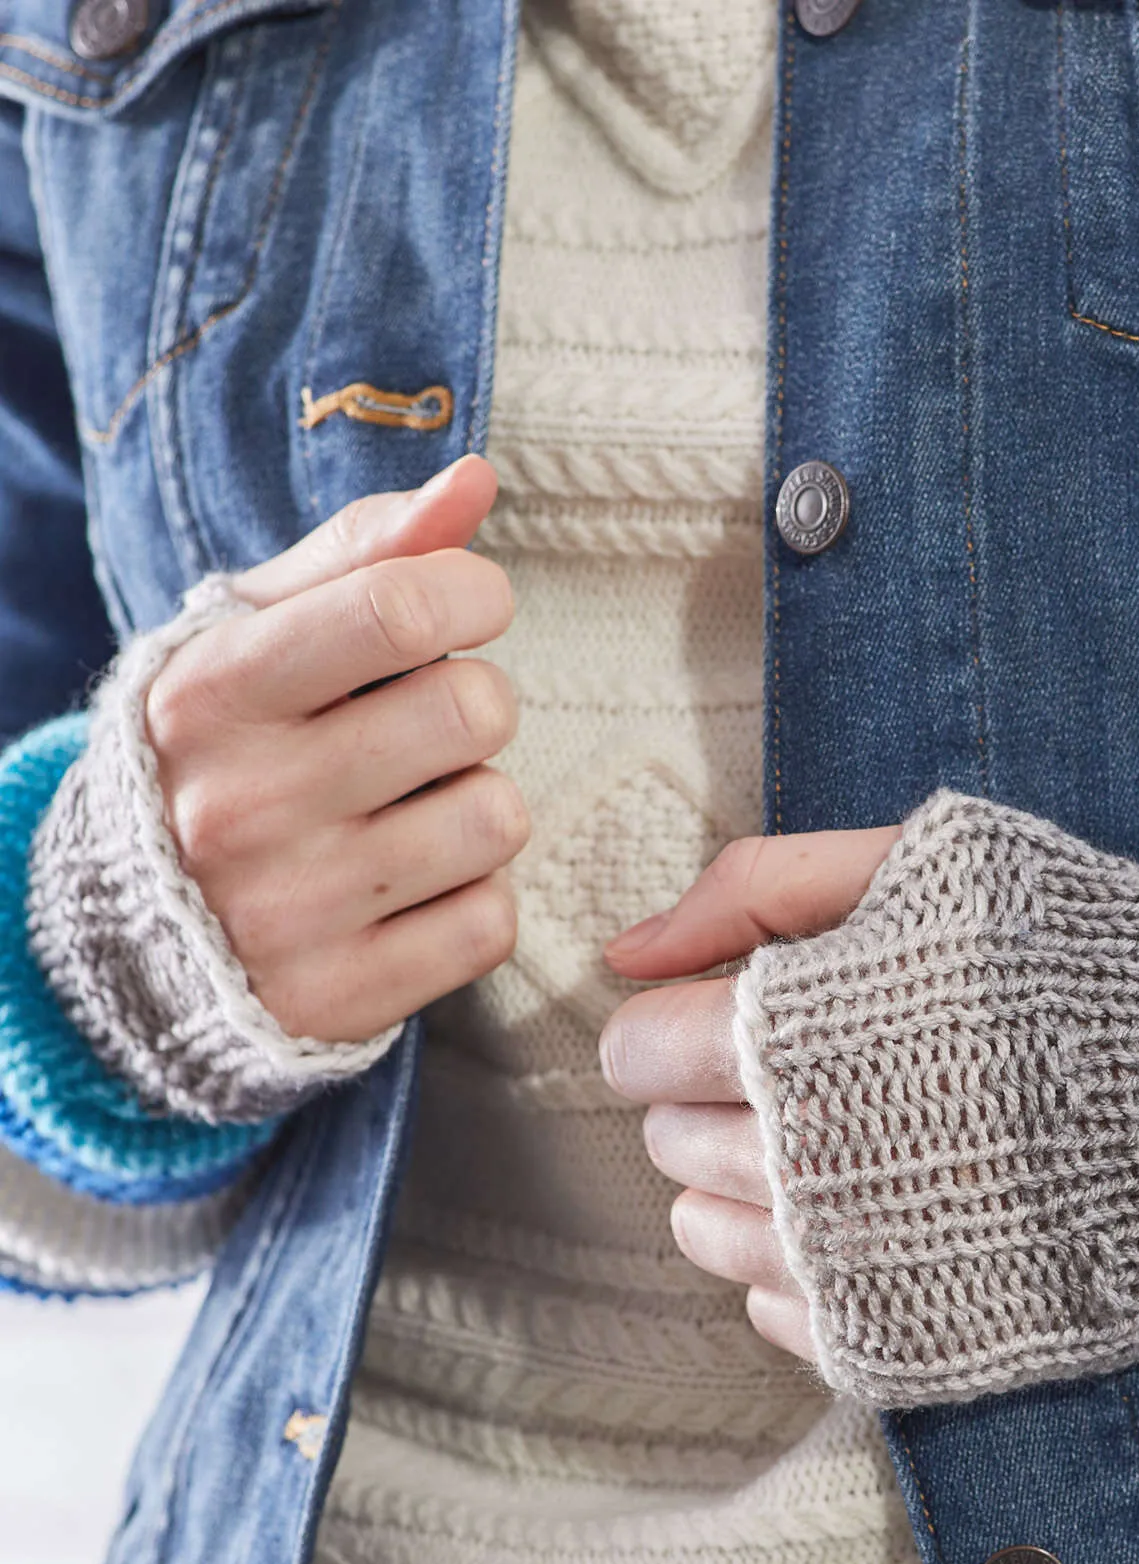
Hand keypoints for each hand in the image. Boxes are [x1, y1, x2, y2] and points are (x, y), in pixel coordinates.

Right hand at [143, 456, 525, 1042]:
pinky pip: (492, 922)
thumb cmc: (221, 756)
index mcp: (212, 693)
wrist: (130, 939)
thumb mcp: (253, 640)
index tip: (465, 607)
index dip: (470, 593)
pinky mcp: (341, 998)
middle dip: (475, 707)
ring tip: (411, 813)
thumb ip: (365, 555)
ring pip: (499, 817)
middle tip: (425, 730)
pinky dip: (472, 902)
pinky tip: (409, 894)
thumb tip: (477, 482)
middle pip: (475, 710)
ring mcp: (292, 911)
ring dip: (479, 807)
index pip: (399, 608)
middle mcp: (243, 803)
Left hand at [597, 825, 900, 1362]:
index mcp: (798, 1036)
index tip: (743, 1013)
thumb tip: (626, 951)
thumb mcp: (927, 861)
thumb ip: (758, 885)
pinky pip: (777, 1317)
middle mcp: (808, 1165)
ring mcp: (854, 1267)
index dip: (682, 1023)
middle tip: (816, 1071)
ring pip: (704, 1236)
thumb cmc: (1071, 955)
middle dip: (717, 1098)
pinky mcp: (900, 1343)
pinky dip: (805, 1268)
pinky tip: (880, 1215)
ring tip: (842, 1143)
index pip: (640, 1052)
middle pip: (669, 1144)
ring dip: (747, 1186)